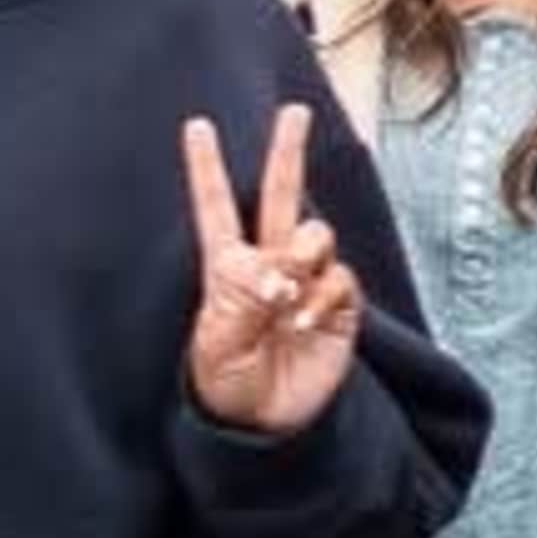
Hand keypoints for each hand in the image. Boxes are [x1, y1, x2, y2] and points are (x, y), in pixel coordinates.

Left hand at [182, 104, 362, 441]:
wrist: (269, 425)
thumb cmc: (228, 387)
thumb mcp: (217, 346)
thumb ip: (242, 300)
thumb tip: (276, 268)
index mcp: (227, 270)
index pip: (217, 210)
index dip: (207, 169)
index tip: (197, 126)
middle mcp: (270, 266)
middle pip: (281, 197)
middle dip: (287, 153)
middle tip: (294, 112)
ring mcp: (306, 283)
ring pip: (316, 235)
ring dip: (304, 256)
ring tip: (288, 299)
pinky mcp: (338, 305)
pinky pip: (340, 279)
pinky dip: (324, 296)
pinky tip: (307, 322)